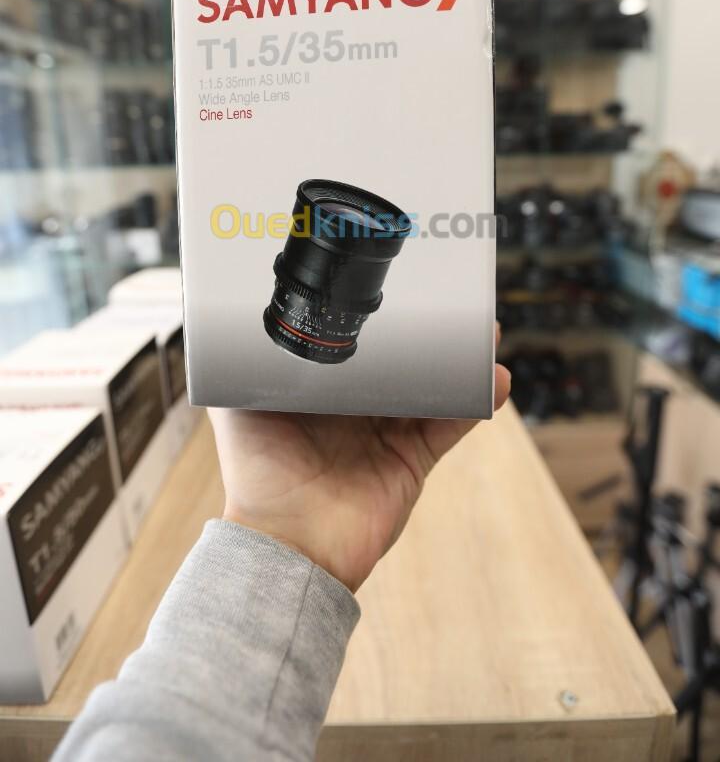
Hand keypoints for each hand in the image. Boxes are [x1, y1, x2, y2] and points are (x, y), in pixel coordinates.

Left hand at [209, 326, 509, 591]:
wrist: (288, 542)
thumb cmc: (256, 476)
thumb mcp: (237, 407)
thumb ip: (235, 366)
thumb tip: (218, 321)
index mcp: (321, 392)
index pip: (356, 347)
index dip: (378, 321)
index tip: (397, 289)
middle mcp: (357, 408)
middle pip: (402, 361)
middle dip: (427, 332)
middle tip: (451, 300)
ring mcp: (388, 433)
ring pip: (433, 385)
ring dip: (460, 358)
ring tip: (484, 329)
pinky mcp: (413, 460)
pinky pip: (450, 424)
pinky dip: (475, 401)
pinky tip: (494, 379)